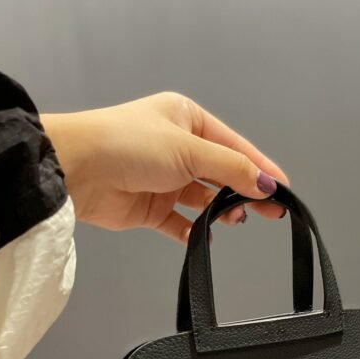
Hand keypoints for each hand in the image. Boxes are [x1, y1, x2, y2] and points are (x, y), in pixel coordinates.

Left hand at [41, 93, 288, 242]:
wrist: (76, 170)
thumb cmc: (128, 144)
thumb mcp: (190, 150)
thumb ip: (232, 170)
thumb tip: (268, 183)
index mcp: (186, 119)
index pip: (234, 147)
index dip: (260, 168)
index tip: (283, 189)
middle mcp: (176, 147)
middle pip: (222, 174)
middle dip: (245, 192)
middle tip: (270, 211)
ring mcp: (163, 179)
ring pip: (203, 199)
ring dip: (220, 211)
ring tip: (234, 219)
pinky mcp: (149, 208)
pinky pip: (179, 224)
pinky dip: (193, 233)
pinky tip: (205, 239)